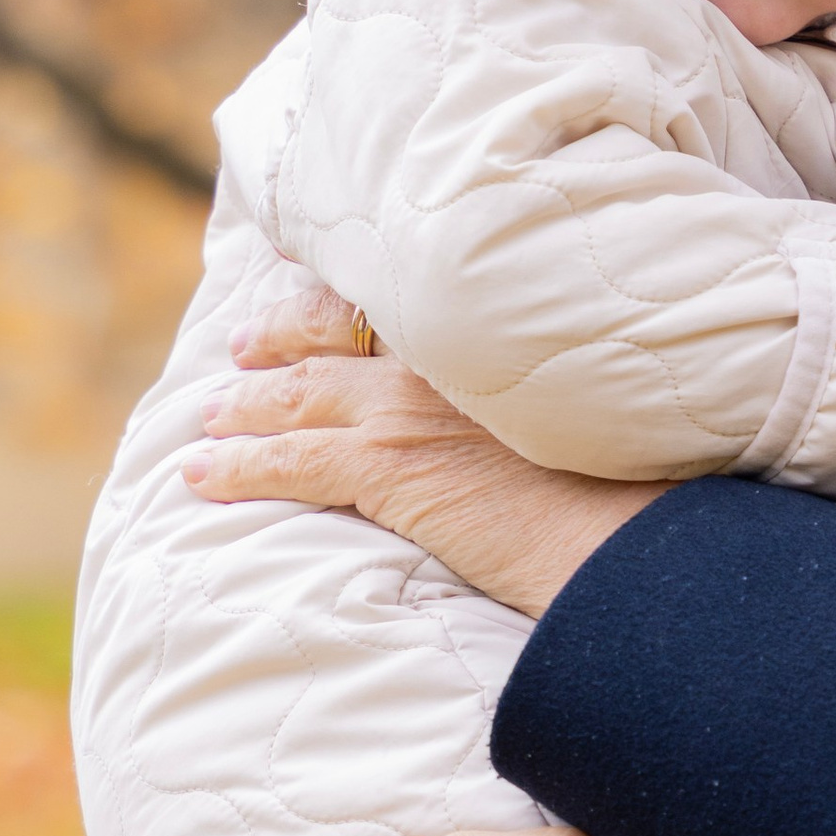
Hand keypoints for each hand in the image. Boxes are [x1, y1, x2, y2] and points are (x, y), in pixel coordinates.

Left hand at [185, 282, 648, 616]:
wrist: (632, 538)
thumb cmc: (634, 492)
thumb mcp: (596, 414)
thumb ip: (548, 395)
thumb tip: (530, 419)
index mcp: (489, 336)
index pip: (394, 299)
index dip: (342, 298)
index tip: (307, 297)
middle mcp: (440, 358)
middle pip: (330, 334)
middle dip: (276, 340)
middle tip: (241, 350)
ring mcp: (407, 408)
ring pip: (295, 398)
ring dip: (242, 409)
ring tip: (209, 422)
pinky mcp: (385, 467)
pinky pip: (286, 462)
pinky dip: (235, 468)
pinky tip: (201, 479)